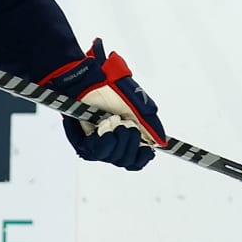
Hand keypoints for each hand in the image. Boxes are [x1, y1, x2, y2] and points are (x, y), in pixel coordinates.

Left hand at [43, 40, 163, 170]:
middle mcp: (112, 145)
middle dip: (131, 142)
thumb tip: (159, 142)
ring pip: (113, 158)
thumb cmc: (113, 89)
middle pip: (126, 161)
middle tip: (128, 125)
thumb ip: (151, 125)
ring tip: (114, 121)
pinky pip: (97, 153)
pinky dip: (105, 140)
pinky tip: (105, 127)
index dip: (142, 158)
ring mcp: (97, 145)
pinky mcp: (83, 143)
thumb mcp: (139, 106)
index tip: (147, 149)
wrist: (91, 80)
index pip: (135, 161)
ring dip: (118, 139)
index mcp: (126, 138)